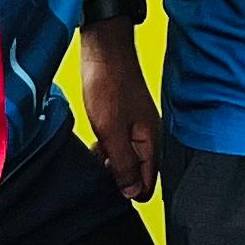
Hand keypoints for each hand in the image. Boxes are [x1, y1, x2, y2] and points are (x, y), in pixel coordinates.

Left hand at [75, 24, 163, 203]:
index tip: (107, 189)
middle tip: (96, 173)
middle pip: (139, 174)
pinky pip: (120, 146)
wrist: (104, 51)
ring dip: (111, 165)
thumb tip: (131, 193)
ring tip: (92, 158)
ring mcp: (137, 127)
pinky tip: (93, 145)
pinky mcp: (126, 119)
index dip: (128, 193)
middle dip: (119, 180)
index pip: (148, 184)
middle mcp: (149, 136)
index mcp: (151, 141)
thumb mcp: (111, 132)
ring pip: (128, 160)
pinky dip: (107, 151)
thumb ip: (124, 164)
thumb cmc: (109, 86)